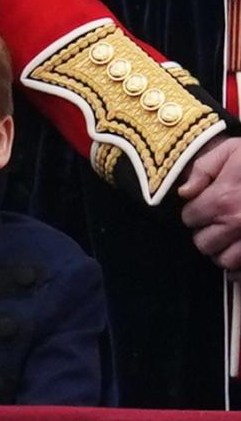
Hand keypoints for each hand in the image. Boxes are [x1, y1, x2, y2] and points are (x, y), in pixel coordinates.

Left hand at [178, 136, 240, 269]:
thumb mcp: (233, 151)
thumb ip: (204, 169)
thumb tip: (185, 192)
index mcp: (222, 199)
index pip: (190, 218)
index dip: (194, 212)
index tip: (204, 206)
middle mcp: (236, 224)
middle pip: (203, 243)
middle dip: (206, 233)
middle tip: (216, 224)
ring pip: (223, 261)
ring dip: (223, 251)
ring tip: (230, 238)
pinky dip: (239, 269)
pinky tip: (240, 253)